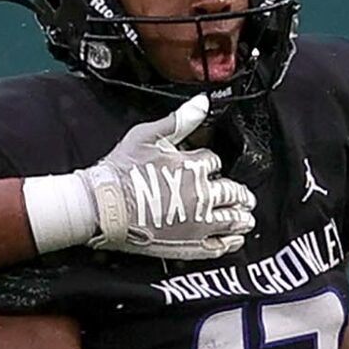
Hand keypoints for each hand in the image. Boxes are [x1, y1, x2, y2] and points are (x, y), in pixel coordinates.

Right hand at [82, 93, 257, 260]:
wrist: (101, 207)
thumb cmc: (119, 173)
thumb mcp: (147, 136)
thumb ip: (179, 121)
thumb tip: (202, 103)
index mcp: (193, 167)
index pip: (214, 162)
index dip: (210, 165)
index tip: (207, 169)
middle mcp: (201, 194)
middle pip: (231, 192)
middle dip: (239, 193)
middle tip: (244, 197)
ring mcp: (197, 222)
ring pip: (231, 218)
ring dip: (242, 217)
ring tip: (246, 217)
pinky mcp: (188, 245)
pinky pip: (219, 245)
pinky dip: (231, 241)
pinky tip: (235, 238)